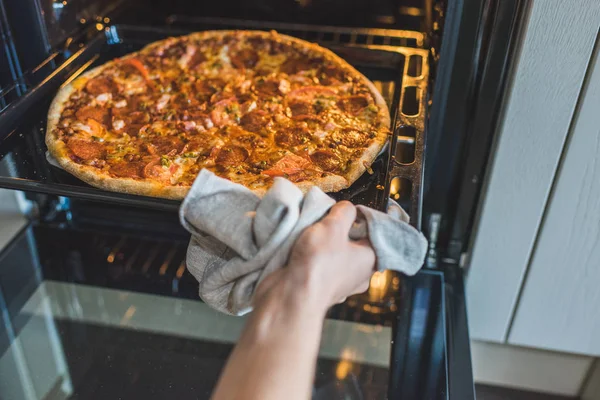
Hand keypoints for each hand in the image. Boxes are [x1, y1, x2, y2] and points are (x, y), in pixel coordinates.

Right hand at [256, 201, 375, 312]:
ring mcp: (339, 284)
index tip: (348, 209)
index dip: (362, 217)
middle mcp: (359, 274)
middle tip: (326, 220)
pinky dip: (312, 257)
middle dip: (339, 229)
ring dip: (323, 243)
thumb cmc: (319, 263)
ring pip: (335, 254)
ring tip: (310, 232)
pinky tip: (301, 248)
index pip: (375, 232)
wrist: (292, 295)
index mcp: (371, 259)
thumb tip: (346, 208)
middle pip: (353, 242)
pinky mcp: (320, 289)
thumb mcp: (333, 225)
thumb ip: (344, 211)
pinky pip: (319, 266)